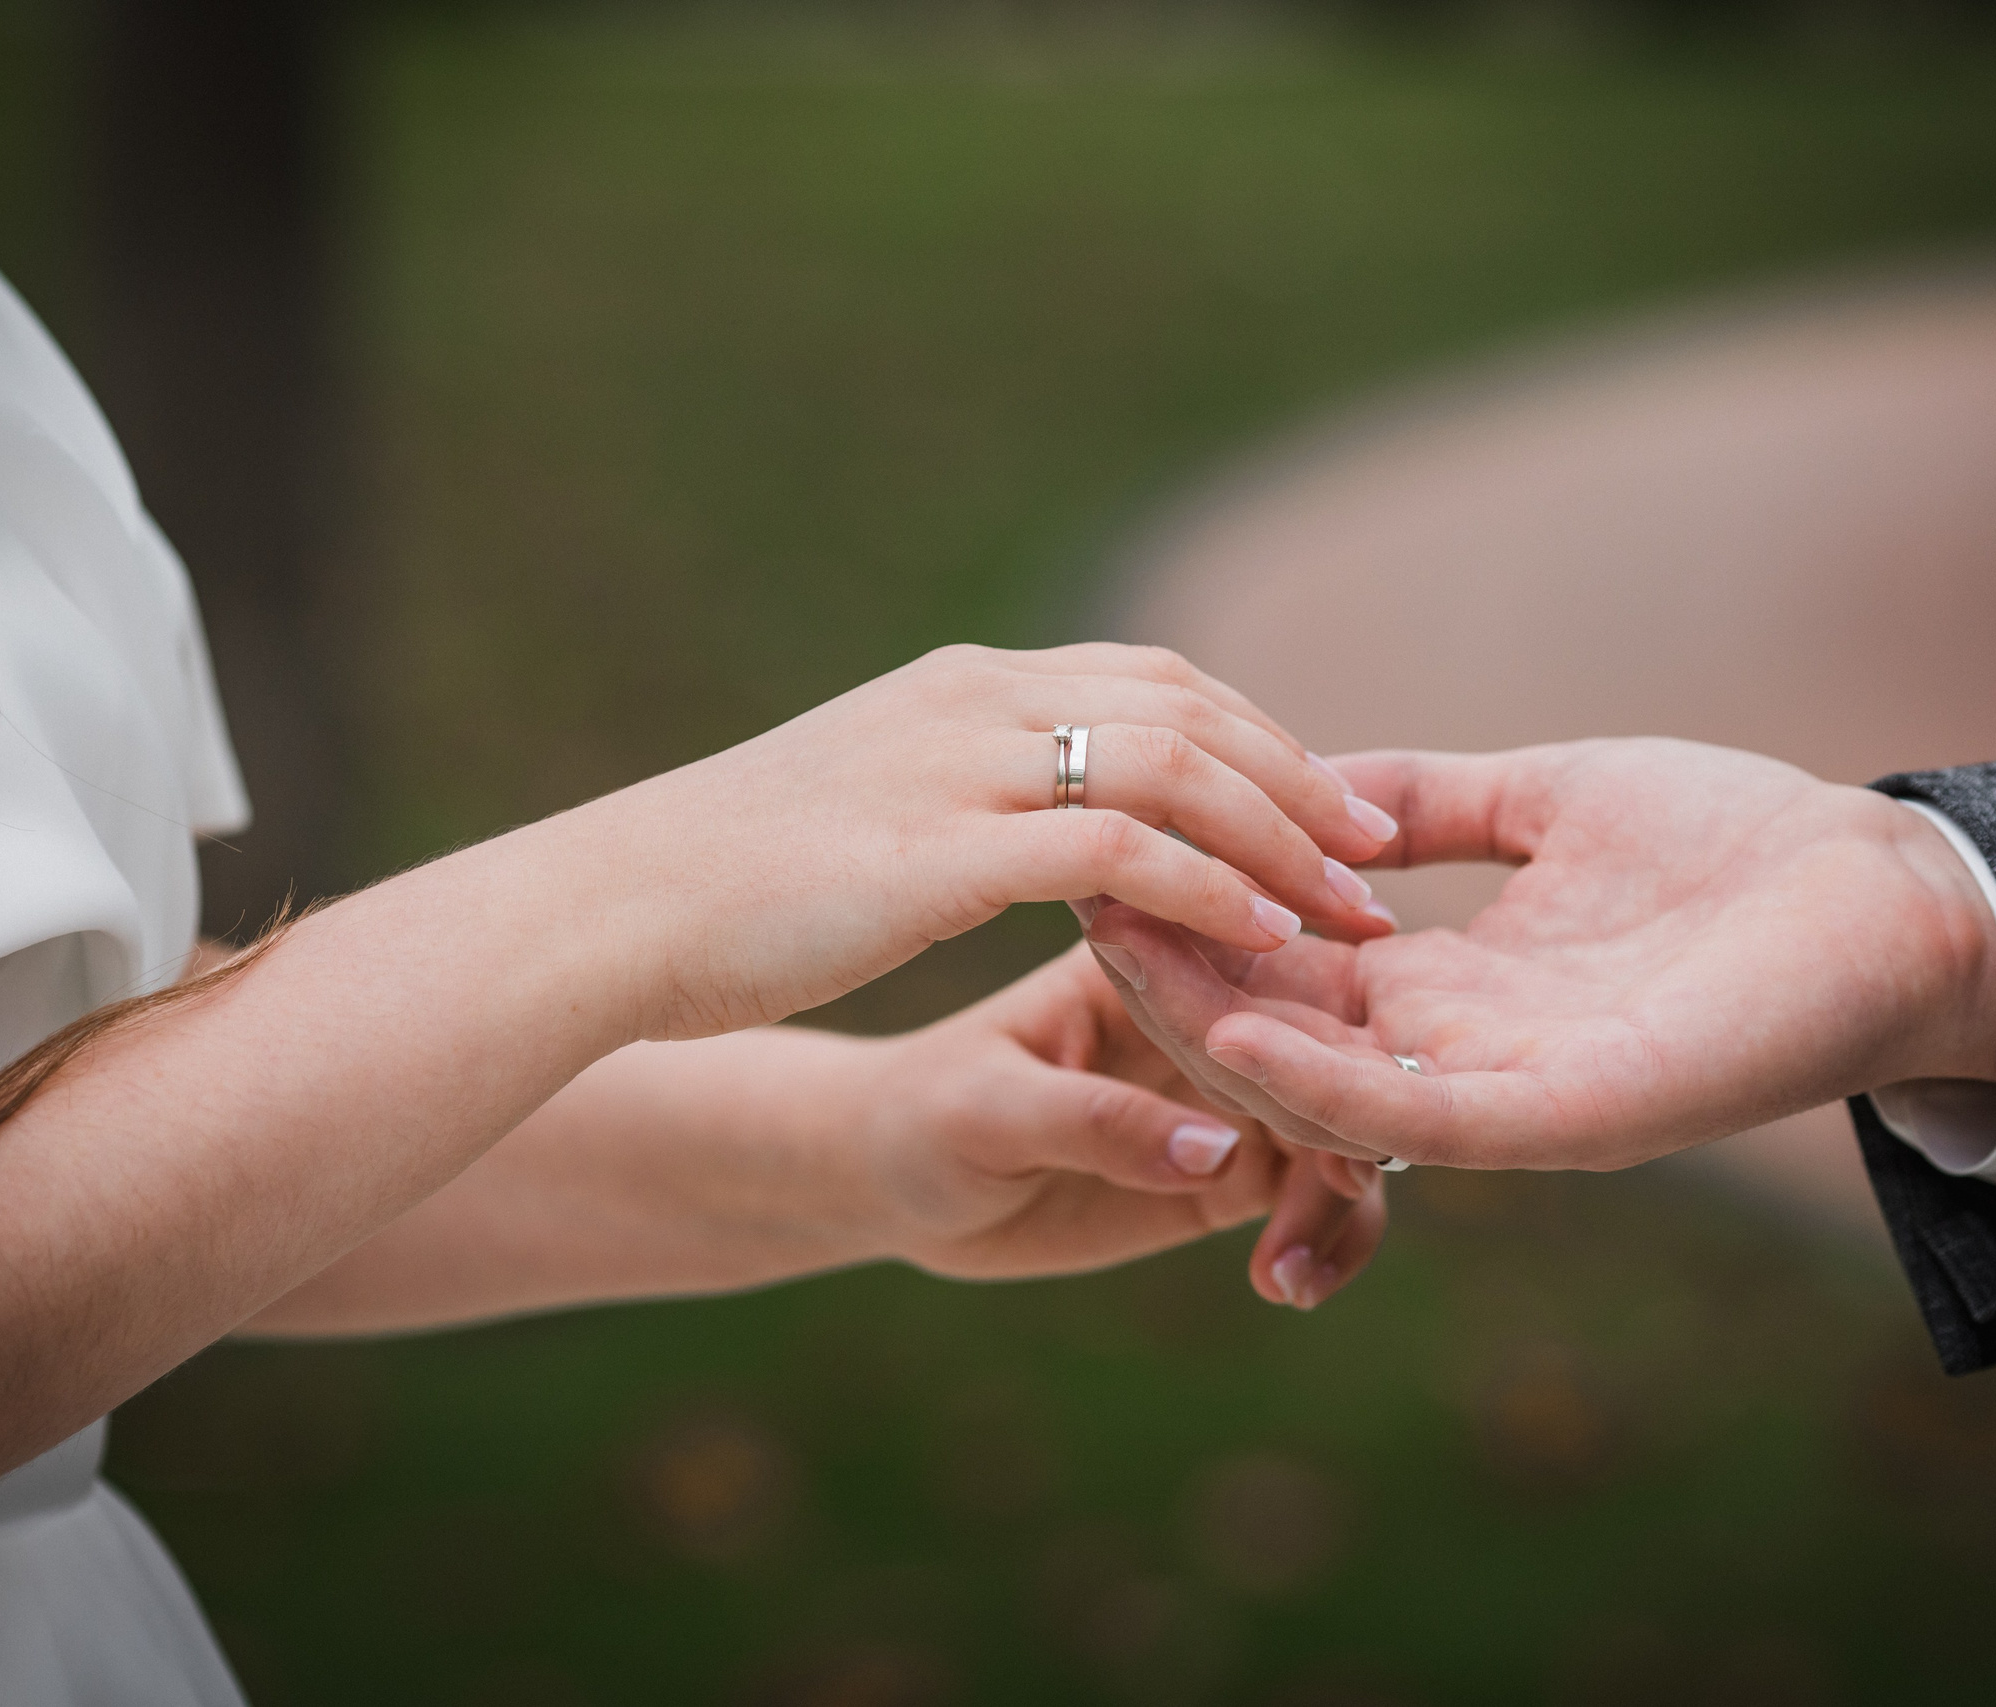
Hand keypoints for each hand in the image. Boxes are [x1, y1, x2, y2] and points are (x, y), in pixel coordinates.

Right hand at [610, 643, 1397, 1040]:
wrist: (618, 911)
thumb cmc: (732, 883)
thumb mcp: (868, 807)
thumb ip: (963, 795)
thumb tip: (1025, 826)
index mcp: (968, 685)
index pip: (1157, 680)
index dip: (1261, 740)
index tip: (1326, 805)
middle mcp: (978, 699)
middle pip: (1193, 708)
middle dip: (1302, 779)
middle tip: (1377, 852)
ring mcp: (962, 762)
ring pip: (1177, 768)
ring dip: (1281, 837)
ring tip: (1348, 908)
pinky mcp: (944, 848)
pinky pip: (1121, 852)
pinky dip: (1208, 888)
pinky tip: (1260, 940)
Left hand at [847, 943, 1386, 1309]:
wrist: (892, 1178)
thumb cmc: (921, 1114)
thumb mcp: (990, 1113)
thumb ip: (1097, 1123)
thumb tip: (1220, 1149)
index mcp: (1152, 949)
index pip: (1260, 964)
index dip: (1315, 1023)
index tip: (1346, 1092)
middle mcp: (1213, 1008)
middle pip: (1330, 1042)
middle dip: (1357, 1113)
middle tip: (1346, 1184)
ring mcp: (1230, 1085)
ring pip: (1343, 1120)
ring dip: (1346, 1190)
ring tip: (1295, 1267)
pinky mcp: (1232, 1162)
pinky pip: (1317, 1190)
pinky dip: (1328, 1234)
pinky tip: (1287, 1284)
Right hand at [1083, 740, 1995, 1170]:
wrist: (1889, 893)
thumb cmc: (1740, 843)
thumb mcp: (1549, 796)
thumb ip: (1431, 799)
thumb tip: (1308, 776)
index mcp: (1451, 983)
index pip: (1287, 966)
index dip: (1198, 918)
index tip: (1103, 855)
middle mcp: (1461, 1052)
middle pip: (1282, 1032)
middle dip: (1176, 978)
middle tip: (1072, 906)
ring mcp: (1510, 1095)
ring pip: (1328, 1086)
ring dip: (1219, 1033)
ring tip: (1123, 960)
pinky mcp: (1572, 1118)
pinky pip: (1425, 1119)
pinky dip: (1328, 1086)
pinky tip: (1246, 1035)